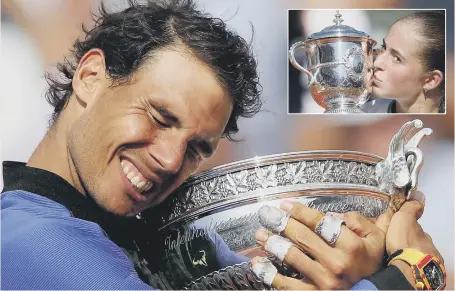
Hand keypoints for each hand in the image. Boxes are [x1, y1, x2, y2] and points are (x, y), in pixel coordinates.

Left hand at [254, 201, 392, 289]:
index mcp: (351, 246)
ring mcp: (324, 281)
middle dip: (281, 223)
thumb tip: (332, 215)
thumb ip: (357, 221)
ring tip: (260, 235)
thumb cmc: (370, 264)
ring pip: (291, 257)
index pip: (320, 222)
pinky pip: (287, 284)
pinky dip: (269, 273)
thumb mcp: (375, 239)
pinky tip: (258, 263)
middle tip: (267, 214)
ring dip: (272, 243)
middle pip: (302, 237)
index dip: (300, 211)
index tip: (285, 204)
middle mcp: (336, 263)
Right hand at [385, 192, 443, 282]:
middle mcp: (430, 249)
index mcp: (425, 237)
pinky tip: (403, 266)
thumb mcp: (404, 219)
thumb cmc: (405, 243)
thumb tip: (419, 194)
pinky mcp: (426, 276)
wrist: (409, 269)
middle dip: (411, 243)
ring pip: (419, 255)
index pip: (417, 230)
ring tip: (398, 256)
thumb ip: (411, 208)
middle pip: (419, 243)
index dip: (408, 229)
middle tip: (397, 244)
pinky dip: (412, 265)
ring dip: (411, 254)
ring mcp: (429, 262)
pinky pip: (418, 267)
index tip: (399, 231)